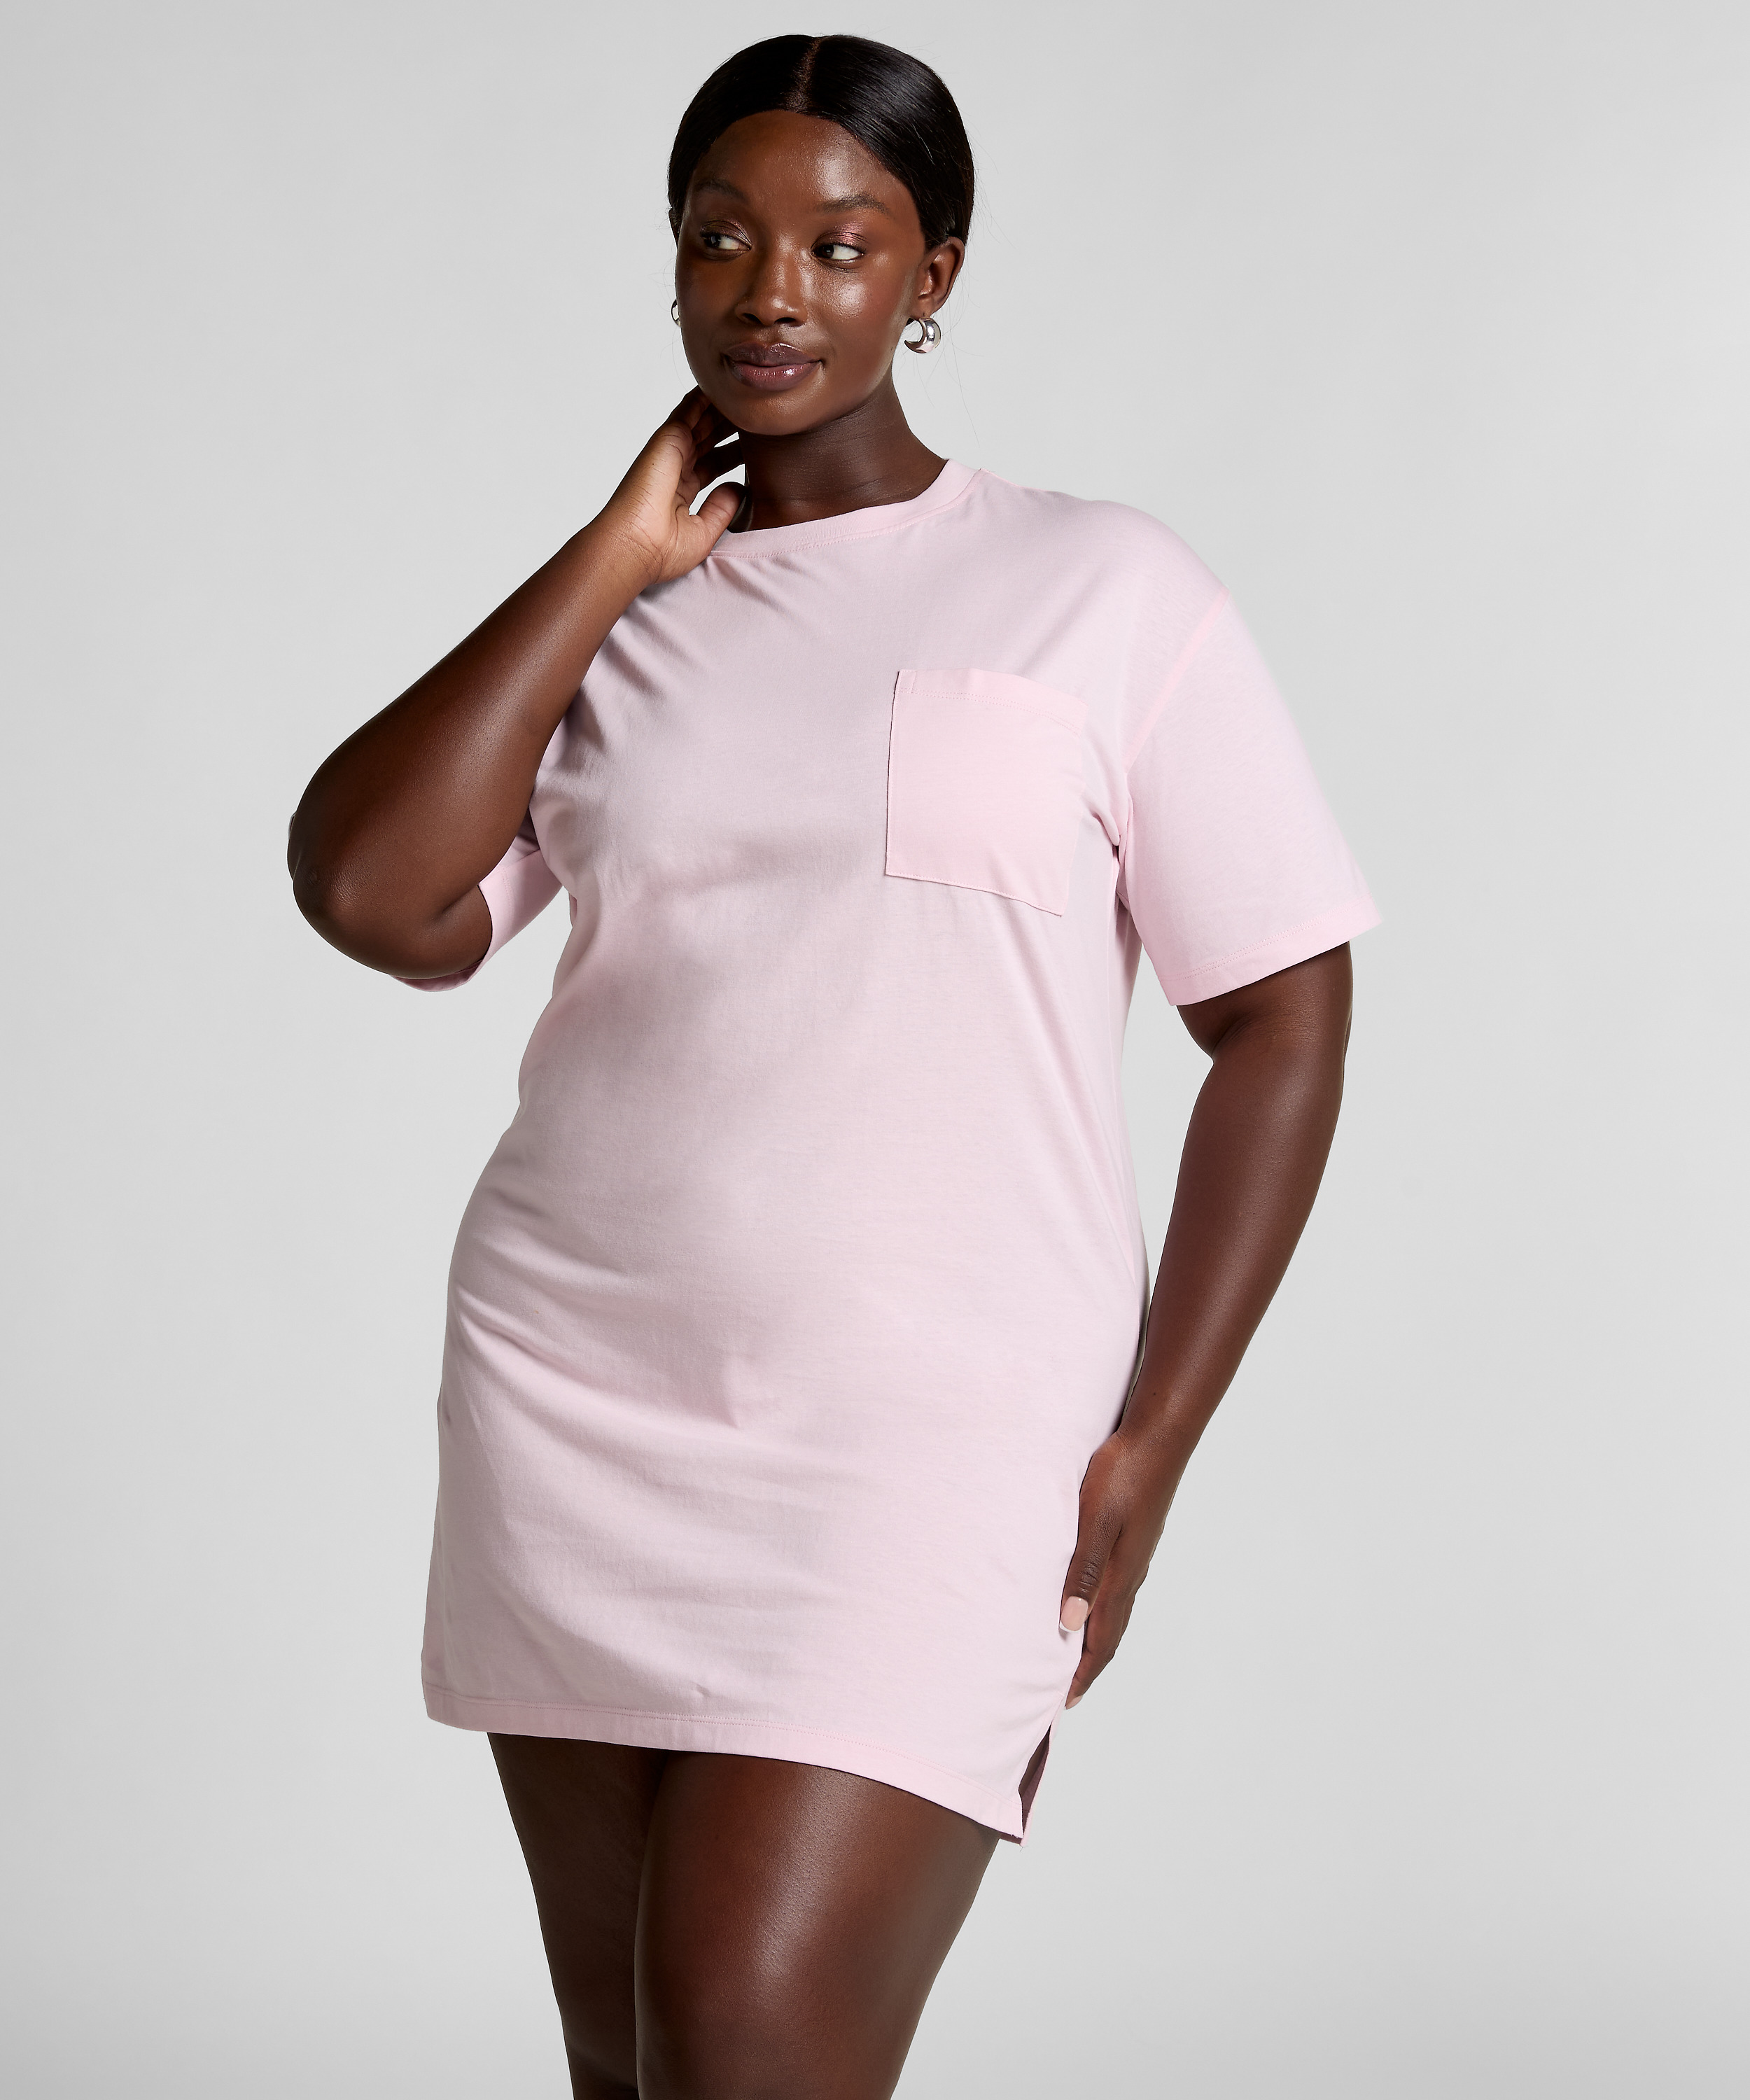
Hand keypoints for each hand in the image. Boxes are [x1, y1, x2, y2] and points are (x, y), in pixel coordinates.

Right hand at [597, 390, 745, 590]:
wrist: (635, 546)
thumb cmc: (661, 550)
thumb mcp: (704, 533)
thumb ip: (722, 509)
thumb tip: (739, 488)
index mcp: (683, 490)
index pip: (715, 463)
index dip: (734, 452)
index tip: (756, 445)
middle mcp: (676, 468)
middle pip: (709, 438)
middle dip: (731, 425)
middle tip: (757, 414)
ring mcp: (671, 452)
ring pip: (701, 420)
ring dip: (722, 407)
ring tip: (747, 395)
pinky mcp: (667, 440)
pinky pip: (688, 410)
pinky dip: (704, 396)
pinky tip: (724, 385)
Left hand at [1058, 1426, 1183, 1706]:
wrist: (1157, 1439)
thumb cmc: (1122, 1475)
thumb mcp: (1094, 1521)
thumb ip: (1082, 1570)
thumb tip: (1070, 1623)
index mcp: (1121, 1576)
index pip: (1102, 1640)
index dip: (1083, 1673)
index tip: (1064, 1702)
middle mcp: (1131, 1574)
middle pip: (1110, 1633)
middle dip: (1088, 1665)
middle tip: (1065, 1691)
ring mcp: (1136, 1557)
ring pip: (1114, 1611)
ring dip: (1095, 1637)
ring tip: (1072, 1653)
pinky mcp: (1134, 1539)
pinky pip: (1116, 1588)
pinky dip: (1100, 1608)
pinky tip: (1088, 1599)